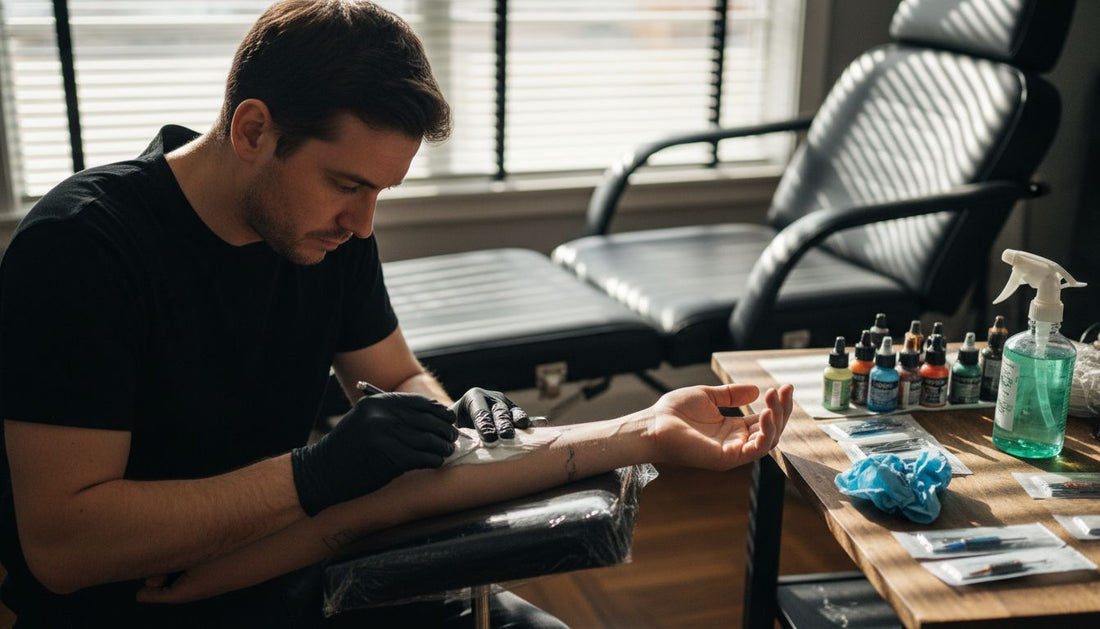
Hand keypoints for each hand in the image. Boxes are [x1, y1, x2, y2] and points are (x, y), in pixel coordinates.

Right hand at [292, 392, 456, 515]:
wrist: (321, 473)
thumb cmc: (347, 449)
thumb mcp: (365, 421)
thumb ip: (392, 416)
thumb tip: (431, 417)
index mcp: (376, 402)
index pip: (418, 403)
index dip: (438, 411)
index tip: (448, 418)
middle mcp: (381, 416)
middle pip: (426, 420)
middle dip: (444, 429)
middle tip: (452, 437)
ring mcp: (386, 437)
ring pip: (428, 440)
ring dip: (442, 446)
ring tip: (447, 450)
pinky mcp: (390, 458)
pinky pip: (423, 457)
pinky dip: (434, 460)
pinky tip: (437, 462)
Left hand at [450, 387, 529, 445]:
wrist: (465, 419)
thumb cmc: (456, 425)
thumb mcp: (451, 424)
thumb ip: (453, 429)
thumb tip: (452, 439)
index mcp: (474, 397)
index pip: (480, 411)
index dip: (484, 425)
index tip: (488, 438)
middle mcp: (492, 398)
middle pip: (499, 411)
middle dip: (502, 424)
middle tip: (505, 436)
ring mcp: (506, 404)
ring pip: (513, 412)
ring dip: (518, 421)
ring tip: (523, 429)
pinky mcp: (516, 412)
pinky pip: (524, 417)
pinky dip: (532, 422)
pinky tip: (540, 424)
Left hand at [649, 383, 792, 470]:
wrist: (653, 424)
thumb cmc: (674, 412)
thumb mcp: (708, 396)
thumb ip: (731, 394)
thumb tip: (756, 389)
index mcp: (732, 428)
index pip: (765, 420)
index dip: (778, 405)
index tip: (786, 387)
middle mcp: (736, 441)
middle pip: (771, 430)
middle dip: (782, 410)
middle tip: (786, 390)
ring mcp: (732, 451)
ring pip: (768, 441)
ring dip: (776, 420)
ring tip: (774, 400)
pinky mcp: (726, 459)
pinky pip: (755, 451)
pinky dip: (765, 434)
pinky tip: (765, 414)